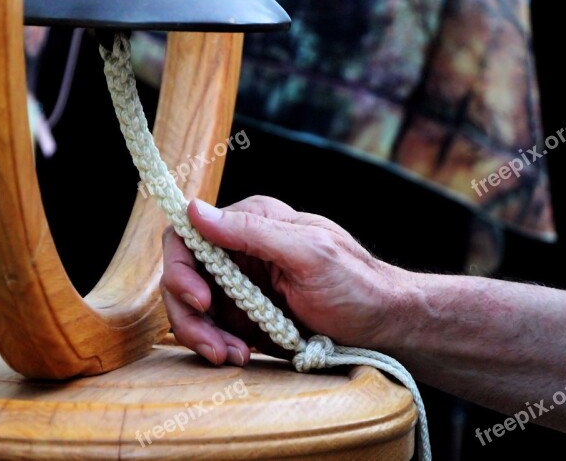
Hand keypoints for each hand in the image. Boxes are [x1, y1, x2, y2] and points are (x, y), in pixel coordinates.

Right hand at [159, 195, 401, 366]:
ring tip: (234, 356)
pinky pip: (213, 330)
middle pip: (183, 277)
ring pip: (193, 309)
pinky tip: (241, 356)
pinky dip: (219, 346)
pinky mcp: (245, 316)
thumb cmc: (357, 283)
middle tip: (215, 346)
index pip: (188, 235)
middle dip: (191, 315)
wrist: (384, 326)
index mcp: (252, 222)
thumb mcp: (308, 252)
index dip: (181, 268)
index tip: (201, 300)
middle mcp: (239, 250)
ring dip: (204, 336)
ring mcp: (240, 285)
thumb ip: (251, 231)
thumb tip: (195, 209)